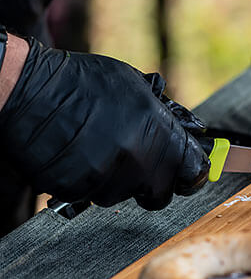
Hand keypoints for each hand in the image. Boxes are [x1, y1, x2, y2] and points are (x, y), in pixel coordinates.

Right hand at [0, 38, 208, 208]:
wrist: (29, 88)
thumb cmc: (83, 83)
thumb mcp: (135, 87)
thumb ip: (164, 116)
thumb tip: (190, 132)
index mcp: (160, 134)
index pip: (194, 173)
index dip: (191, 175)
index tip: (187, 175)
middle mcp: (138, 159)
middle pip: (159, 194)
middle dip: (150, 183)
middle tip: (134, 163)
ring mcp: (107, 177)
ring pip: (122, 195)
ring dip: (114, 180)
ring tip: (96, 148)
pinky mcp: (76, 189)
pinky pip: (90, 195)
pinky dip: (86, 182)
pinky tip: (76, 155)